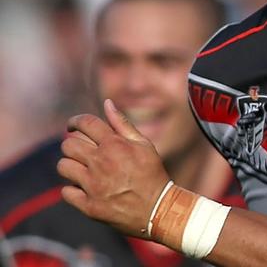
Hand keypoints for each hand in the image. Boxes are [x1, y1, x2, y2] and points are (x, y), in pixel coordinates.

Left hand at [57, 99, 170, 237]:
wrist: (157, 209)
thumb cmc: (151, 173)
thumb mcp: (143, 145)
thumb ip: (122, 124)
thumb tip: (107, 103)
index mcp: (114, 145)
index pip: (85, 123)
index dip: (75, 121)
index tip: (72, 125)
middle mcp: (100, 162)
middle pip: (68, 144)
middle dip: (72, 144)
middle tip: (81, 150)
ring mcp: (93, 185)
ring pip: (63, 167)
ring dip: (70, 165)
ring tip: (81, 168)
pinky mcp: (88, 205)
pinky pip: (66, 191)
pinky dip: (73, 189)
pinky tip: (85, 188)